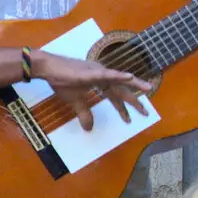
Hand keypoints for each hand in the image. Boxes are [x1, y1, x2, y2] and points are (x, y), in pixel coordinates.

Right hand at [33, 50, 151, 130]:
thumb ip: (84, 114)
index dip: (123, 108)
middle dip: (134, 101)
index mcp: (99, 83)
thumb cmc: (61, 81)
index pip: (115, 97)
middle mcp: (102, 76)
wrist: (49, 68)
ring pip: (120, 79)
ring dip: (135, 83)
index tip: (130, 119)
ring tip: (148, 88)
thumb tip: (89, 129)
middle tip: (146, 113)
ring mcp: (98, 72)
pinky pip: (108, 74)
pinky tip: (129, 77)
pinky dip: (119, 76)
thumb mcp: (75, 101)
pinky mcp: (91, 71)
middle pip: (121, 90)